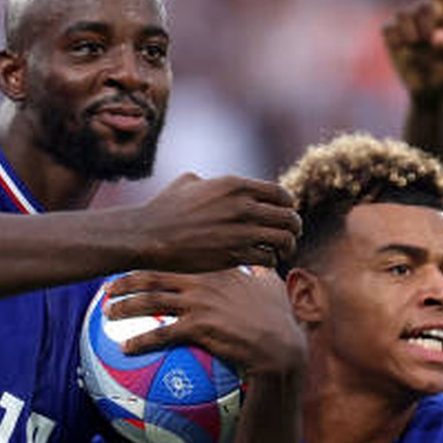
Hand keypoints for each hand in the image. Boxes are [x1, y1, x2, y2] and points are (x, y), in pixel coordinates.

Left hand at [105, 266, 306, 378]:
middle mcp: (203, 281)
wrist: (280, 345)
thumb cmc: (277, 319)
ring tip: (107, 313)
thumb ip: (259, 272)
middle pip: (154, 275)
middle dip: (125, 280)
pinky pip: (162, 333)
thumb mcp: (270, 286)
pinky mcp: (199, 326)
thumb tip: (259, 267)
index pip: (175, 257)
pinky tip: (126, 348)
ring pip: (151, 300)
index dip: (150, 259)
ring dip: (124, 306)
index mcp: (215, 268)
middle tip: (106, 288)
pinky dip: (141, 340)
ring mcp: (200, 302)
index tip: (132, 264)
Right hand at [134, 174, 300, 271]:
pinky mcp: (234, 255)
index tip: (282, 214)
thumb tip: (213, 182)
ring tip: (278, 251)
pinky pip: (268, 259)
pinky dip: (270, 261)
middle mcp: (244, 206)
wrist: (149, 235)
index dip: (287, 206)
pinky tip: (262, 262)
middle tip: (287, 236)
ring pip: (285, 240)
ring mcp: (240, 232)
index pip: (282, 194)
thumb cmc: (165, 208)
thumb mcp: (189, 182)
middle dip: (292, 228)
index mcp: (237, 185)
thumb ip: (211, 181)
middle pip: (290, 218)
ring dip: (285, 247)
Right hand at [382, 0, 442, 98]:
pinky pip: (388, 30)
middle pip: (420, 7)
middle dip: (425, 29)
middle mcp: (427, 10)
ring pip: (402, 18)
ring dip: (411, 38)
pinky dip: (396, 43)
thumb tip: (434, 39)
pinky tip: (404, 52)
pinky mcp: (392, 33)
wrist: (430, 89)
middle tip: (431, 46)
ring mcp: (407, 21)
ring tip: (419, 51)